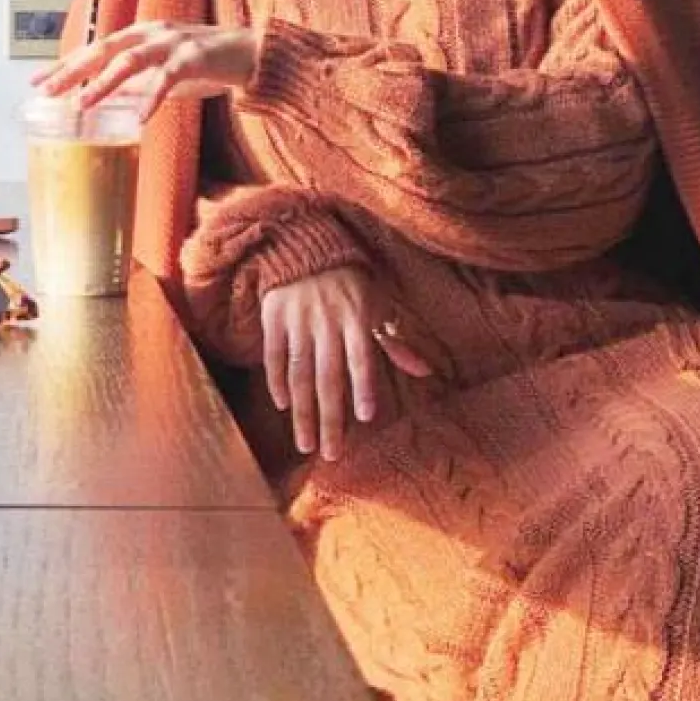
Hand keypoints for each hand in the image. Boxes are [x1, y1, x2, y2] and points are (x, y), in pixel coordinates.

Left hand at [33, 21, 257, 121]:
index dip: (64, 64)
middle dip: (72, 70)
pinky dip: (152, 99)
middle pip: (102, 49)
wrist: (249, 53)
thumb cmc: (204, 63)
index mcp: (139, 34)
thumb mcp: (160, 72)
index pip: (94, 48)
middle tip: (47, 91)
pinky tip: (139, 118)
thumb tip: (102, 99)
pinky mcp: (193, 57)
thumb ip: (133, 83)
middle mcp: (150, 32)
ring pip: (129, 60)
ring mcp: (171, 42)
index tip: (36, 81)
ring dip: (103, 82)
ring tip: (83, 103)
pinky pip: (167, 79)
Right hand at [261, 266, 431, 464]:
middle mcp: (327, 321)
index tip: (364, 418)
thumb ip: (395, 342)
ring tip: (305, 443)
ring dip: (301, 412)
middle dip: (329, 418)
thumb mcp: (377, 306)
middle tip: (330, 453)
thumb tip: (426, 372)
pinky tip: (282, 406)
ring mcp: (298, 320)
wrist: (306, 246)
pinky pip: (274, 356)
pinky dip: (276, 381)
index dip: (363, 386)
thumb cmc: (350, 283)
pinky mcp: (274, 318)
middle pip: (327, 377)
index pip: (361, 357)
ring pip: (299, 373)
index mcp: (357, 317)